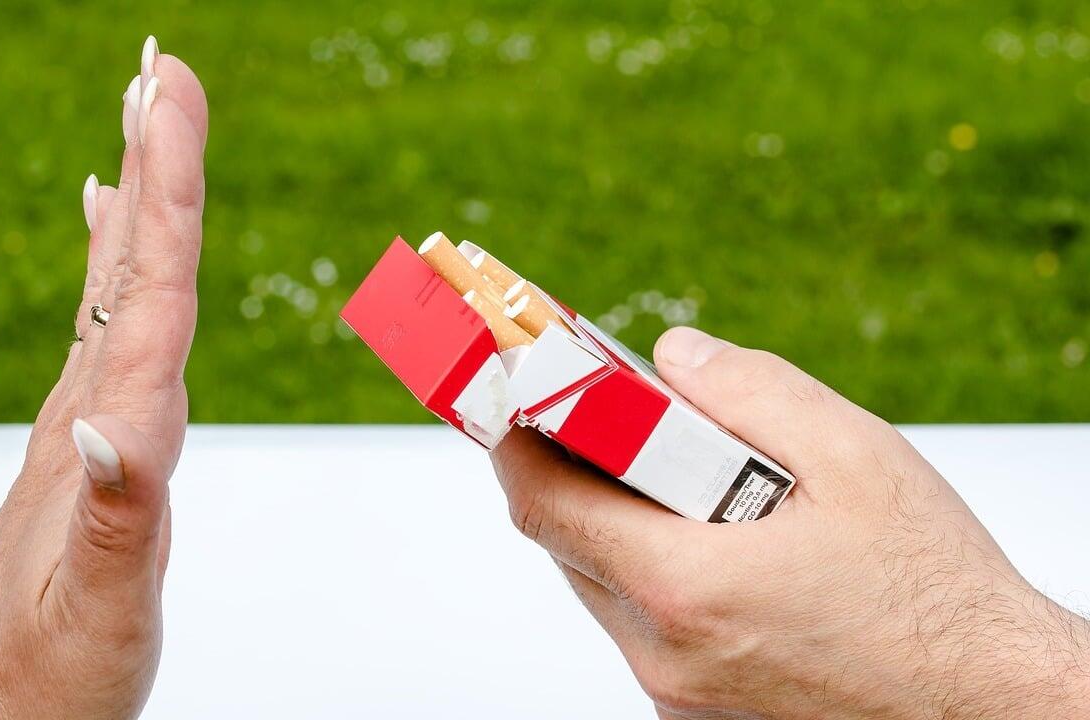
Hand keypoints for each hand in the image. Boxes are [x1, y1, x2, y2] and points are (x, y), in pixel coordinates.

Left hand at [0, 37, 207, 719]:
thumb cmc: (47, 673)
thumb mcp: (95, 614)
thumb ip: (114, 520)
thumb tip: (115, 424)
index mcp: (109, 435)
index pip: (148, 293)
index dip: (166, 191)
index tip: (170, 102)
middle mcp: (94, 408)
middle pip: (131, 262)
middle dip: (154, 159)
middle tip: (163, 71)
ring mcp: (86, 415)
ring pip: (120, 279)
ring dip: (141, 189)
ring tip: (150, 115)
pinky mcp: (87, 431)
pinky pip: (109, 317)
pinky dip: (118, 252)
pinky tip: (113, 217)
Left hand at [491, 326, 1089, 718]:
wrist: (993, 705)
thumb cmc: (935, 593)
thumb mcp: (857, 458)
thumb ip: (751, 392)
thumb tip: (674, 357)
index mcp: (685, 586)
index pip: (544, 503)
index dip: (515, 439)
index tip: (512, 394)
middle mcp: (664, 653)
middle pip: (567, 543)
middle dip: (573, 472)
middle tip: (602, 418)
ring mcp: (677, 693)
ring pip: (603, 587)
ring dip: (616, 524)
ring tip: (676, 478)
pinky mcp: (699, 713)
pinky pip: (643, 629)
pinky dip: (654, 576)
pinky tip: (715, 546)